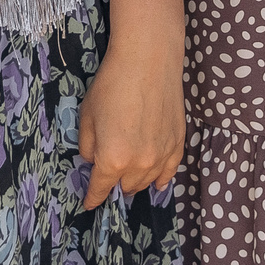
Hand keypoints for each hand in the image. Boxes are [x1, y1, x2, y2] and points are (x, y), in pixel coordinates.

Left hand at [76, 33, 183, 209]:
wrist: (147, 60)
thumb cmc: (112, 84)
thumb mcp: (86, 115)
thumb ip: (86, 145)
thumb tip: (92, 160)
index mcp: (112, 159)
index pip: (100, 189)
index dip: (92, 198)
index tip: (89, 204)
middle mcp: (139, 164)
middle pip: (125, 188)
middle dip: (114, 185)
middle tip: (108, 177)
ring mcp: (161, 156)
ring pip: (147, 183)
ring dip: (136, 182)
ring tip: (129, 179)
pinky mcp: (177, 144)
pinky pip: (170, 173)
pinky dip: (161, 180)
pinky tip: (157, 183)